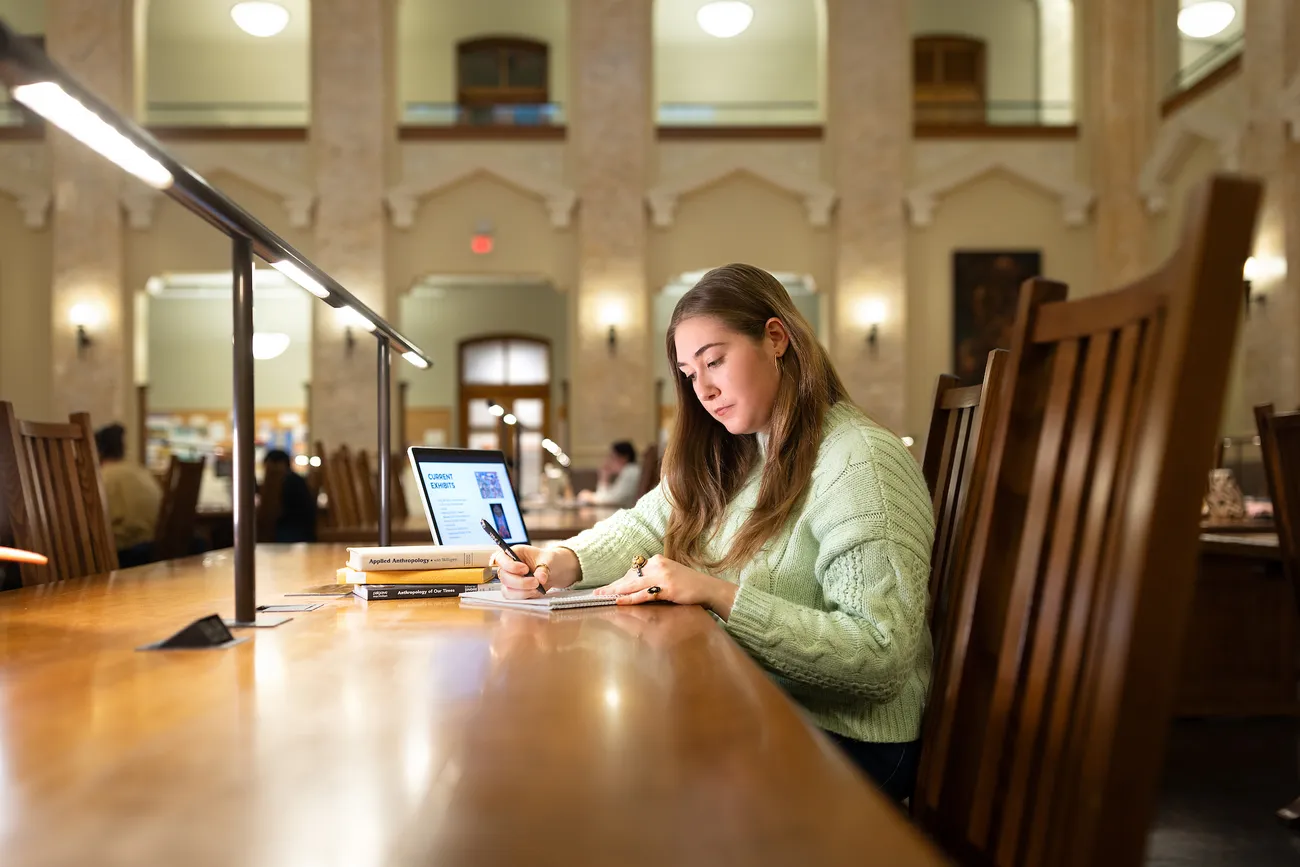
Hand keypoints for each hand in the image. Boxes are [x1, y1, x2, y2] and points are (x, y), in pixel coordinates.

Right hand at [488, 545, 579, 599]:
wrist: (555, 571)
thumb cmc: (549, 560)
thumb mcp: (550, 559)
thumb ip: (544, 568)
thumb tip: (540, 578)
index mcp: (514, 553)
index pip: (500, 558)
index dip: (509, 565)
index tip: (525, 569)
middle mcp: (509, 567)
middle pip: (503, 577)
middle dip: (520, 582)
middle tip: (536, 582)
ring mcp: (511, 580)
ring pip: (507, 590)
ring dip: (522, 591)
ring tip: (538, 587)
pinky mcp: (515, 591)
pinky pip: (514, 597)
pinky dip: (525, 596)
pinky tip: (536, 592)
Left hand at [594, 555, 738, 618]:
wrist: (709, 589)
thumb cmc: (689, 586)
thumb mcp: (669, 576)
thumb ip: (653, 579)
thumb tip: (635, 586)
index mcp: (657, 560)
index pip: (632, 572)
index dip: (618, 582)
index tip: (605, 589)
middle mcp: (658, 564)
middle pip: (630, 577)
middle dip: (612, 587)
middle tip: (597, 594)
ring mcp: (662, 575)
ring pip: (633, 585)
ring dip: (615, 592)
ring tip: (602, 597)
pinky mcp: (667, 587)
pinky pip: (644, 594)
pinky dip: (629, 598)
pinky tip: (619, 601)